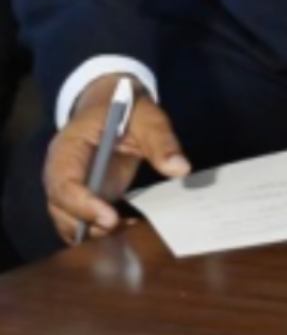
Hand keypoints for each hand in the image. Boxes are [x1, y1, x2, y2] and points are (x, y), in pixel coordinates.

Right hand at [43, 73, 189, 244]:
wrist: (115, 103)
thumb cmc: (126, 106)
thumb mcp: (147, 116)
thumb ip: (161, 140)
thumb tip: (179, 168)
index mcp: (68, 146)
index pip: (63, 181)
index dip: (82, 204)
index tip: (110, 218)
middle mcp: (60, 170)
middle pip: (60, 208)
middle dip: (87, 224)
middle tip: (121, 227)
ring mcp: (69, 186)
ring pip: (67, 220)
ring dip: (93, 231)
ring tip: (128, 226)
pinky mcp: (83, 195)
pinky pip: (81, 221)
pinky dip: (99, 230)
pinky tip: (127, 225)